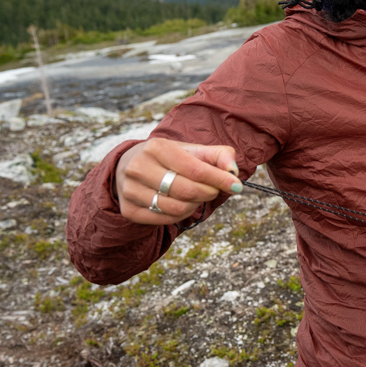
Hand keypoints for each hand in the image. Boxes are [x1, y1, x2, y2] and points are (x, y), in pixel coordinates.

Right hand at [114, 138, 241, 224]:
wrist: (128, 166)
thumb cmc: (169, 158)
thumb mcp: (192, 150)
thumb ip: (218, 155)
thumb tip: (233, 170)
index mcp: (157, 147)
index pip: (195, 170)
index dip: (219, 180)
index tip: (237, 186)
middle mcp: (139, 167)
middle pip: (187, 191)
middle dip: (208, 193)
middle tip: (213, 190)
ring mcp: (130, 190)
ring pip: (176, 207)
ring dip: (195, 205)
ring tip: (197, 197)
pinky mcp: (128, 210)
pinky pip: (164, 219)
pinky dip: (181, 215)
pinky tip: (183, 205)